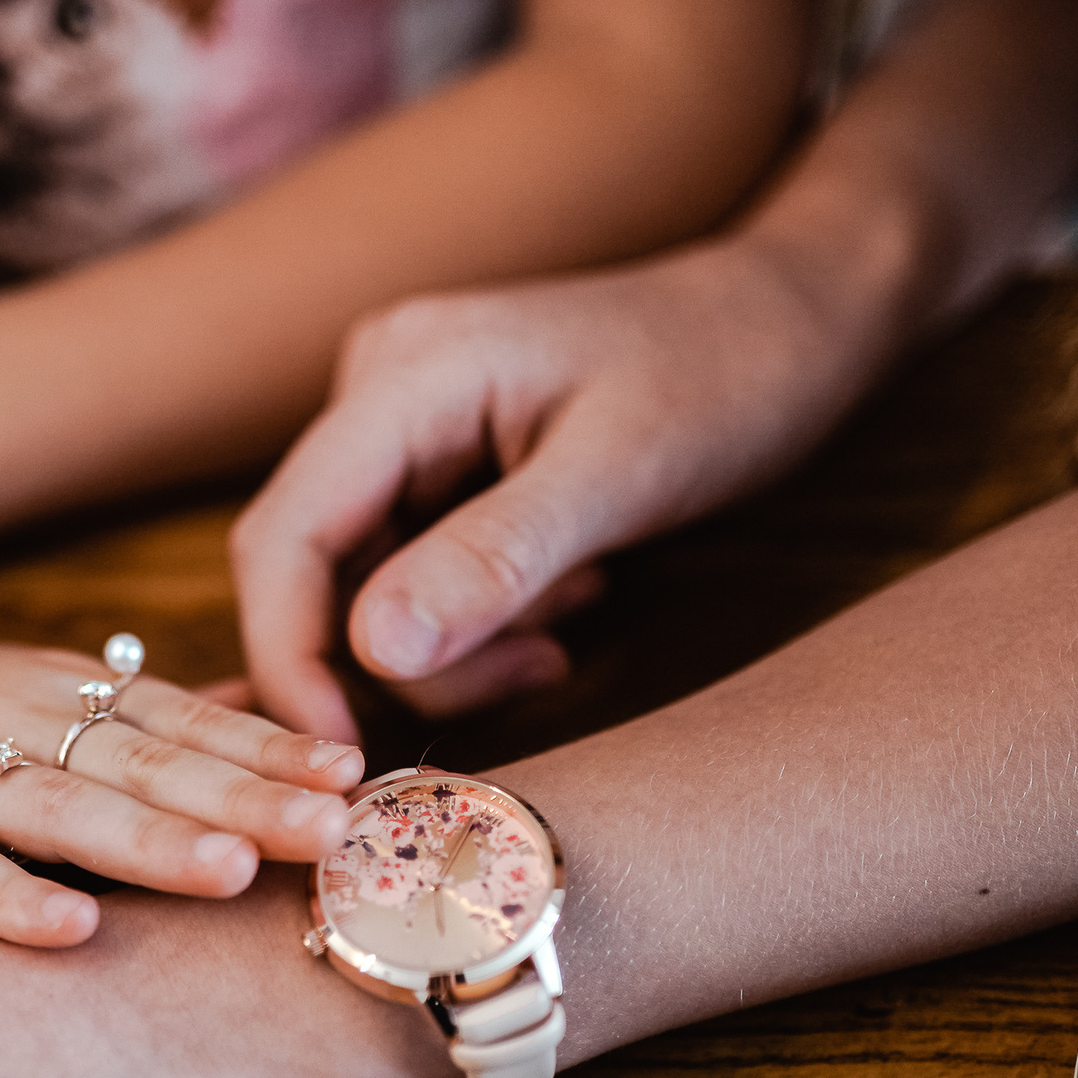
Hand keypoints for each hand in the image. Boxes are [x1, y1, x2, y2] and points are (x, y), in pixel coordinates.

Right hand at [0, 637, 364, 946]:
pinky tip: (68, 930)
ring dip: (150, 839)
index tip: (370, 783)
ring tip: (234, 871)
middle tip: (343, 832)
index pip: (189, 721)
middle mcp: (17, 724)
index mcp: (64, 693)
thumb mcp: (26, 698)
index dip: (278, 749)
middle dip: (250, 794)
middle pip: (149, 761)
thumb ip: (136, 718)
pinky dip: (6, 897)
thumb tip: (259, 722)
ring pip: (61, 807)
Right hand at [230, 233, 883, 740]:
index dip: (290, 658)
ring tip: (569, 627)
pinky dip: (479, 619)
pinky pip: (414, 574)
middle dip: (399, 659)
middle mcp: (377, 391)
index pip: (282, 536)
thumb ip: (494, 560)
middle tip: (529, 682)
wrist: (795, 317)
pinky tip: (568, 600)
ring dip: (455, 645)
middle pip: (316, 572)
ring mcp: (402, 427)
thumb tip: (375, 652)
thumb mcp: (623, 473)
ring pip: (368, 589)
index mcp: (403, 373)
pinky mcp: (435, 464)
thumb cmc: (729, 371)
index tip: (344, 760)